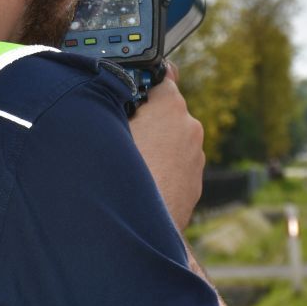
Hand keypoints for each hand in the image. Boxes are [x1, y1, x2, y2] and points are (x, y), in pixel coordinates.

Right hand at [128, 62, 205, 230]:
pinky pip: (178, 164)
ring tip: (133, 163)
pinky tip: (144, 180)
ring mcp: (196, 156)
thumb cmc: (122, 174)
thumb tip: (116, 90)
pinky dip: (164, 167)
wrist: (143, 227)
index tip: (132, 94)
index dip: (143, 85)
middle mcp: (190, 128)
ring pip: (173, 139)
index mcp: (170, 107)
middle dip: (149, 118)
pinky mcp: (196, 181)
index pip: (162, 78)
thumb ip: (118, 101)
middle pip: (167, 111)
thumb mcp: (110, 126)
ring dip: (157, 145)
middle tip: (125, 133)